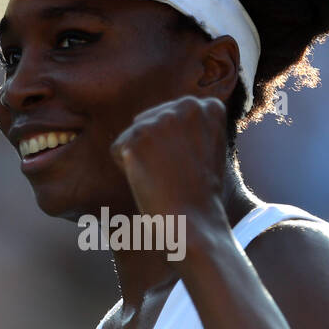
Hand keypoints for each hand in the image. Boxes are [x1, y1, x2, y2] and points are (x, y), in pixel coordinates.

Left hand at [109, 95, 230, 226]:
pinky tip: (149, 181)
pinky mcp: (137, 136)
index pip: (173, 116)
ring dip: (141, 158)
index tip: (192, 165)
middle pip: (150, 121)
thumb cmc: (200, 195)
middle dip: (154, 148)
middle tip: (175, 174)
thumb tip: (161, 121)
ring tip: (164, 178)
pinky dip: (126, 169)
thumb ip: (190, 128)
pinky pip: (118, 150)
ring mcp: (162, 120)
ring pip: (133, 136)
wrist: (193, 222)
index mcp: (210, 107)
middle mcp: (188, 105)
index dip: (177, 146)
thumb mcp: (208, 150)